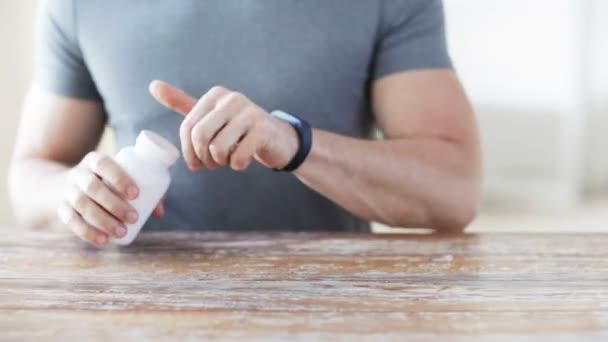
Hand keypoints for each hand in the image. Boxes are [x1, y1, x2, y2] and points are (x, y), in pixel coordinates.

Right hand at [57, 152, 154, 246]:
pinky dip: (87, 232)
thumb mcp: (120, 178)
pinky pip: (70, 221)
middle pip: (92, 187)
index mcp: (94, 160)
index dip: (119, 178)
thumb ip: (144, 190)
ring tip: (122, 232)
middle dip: (114, 204)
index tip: (136, 194)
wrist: (64, 185)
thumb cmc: (105, 182)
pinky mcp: (61, 209)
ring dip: (103, 221)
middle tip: (134, 218)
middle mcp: (78, 174)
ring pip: (82, 205)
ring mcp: (67, 191)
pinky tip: (103, 240)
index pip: (104, 164)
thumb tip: (159, 213)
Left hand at [149, 81, 298, 170]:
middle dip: (203, 158)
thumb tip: (153, 85)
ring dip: (221, 162)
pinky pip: (239, 155)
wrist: (277, 139)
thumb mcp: (210, 115)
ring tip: (227, 161)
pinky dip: (237, 165)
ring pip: (218, 147)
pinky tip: (242, 162)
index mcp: (216, 95)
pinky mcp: (263, 129)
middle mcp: (232, 99)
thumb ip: (182, 102)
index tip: (195, 163)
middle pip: (201, 136)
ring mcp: (250, 112)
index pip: (188, 127)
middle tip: (211, 165)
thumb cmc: (239, 130)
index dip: (188, 151)